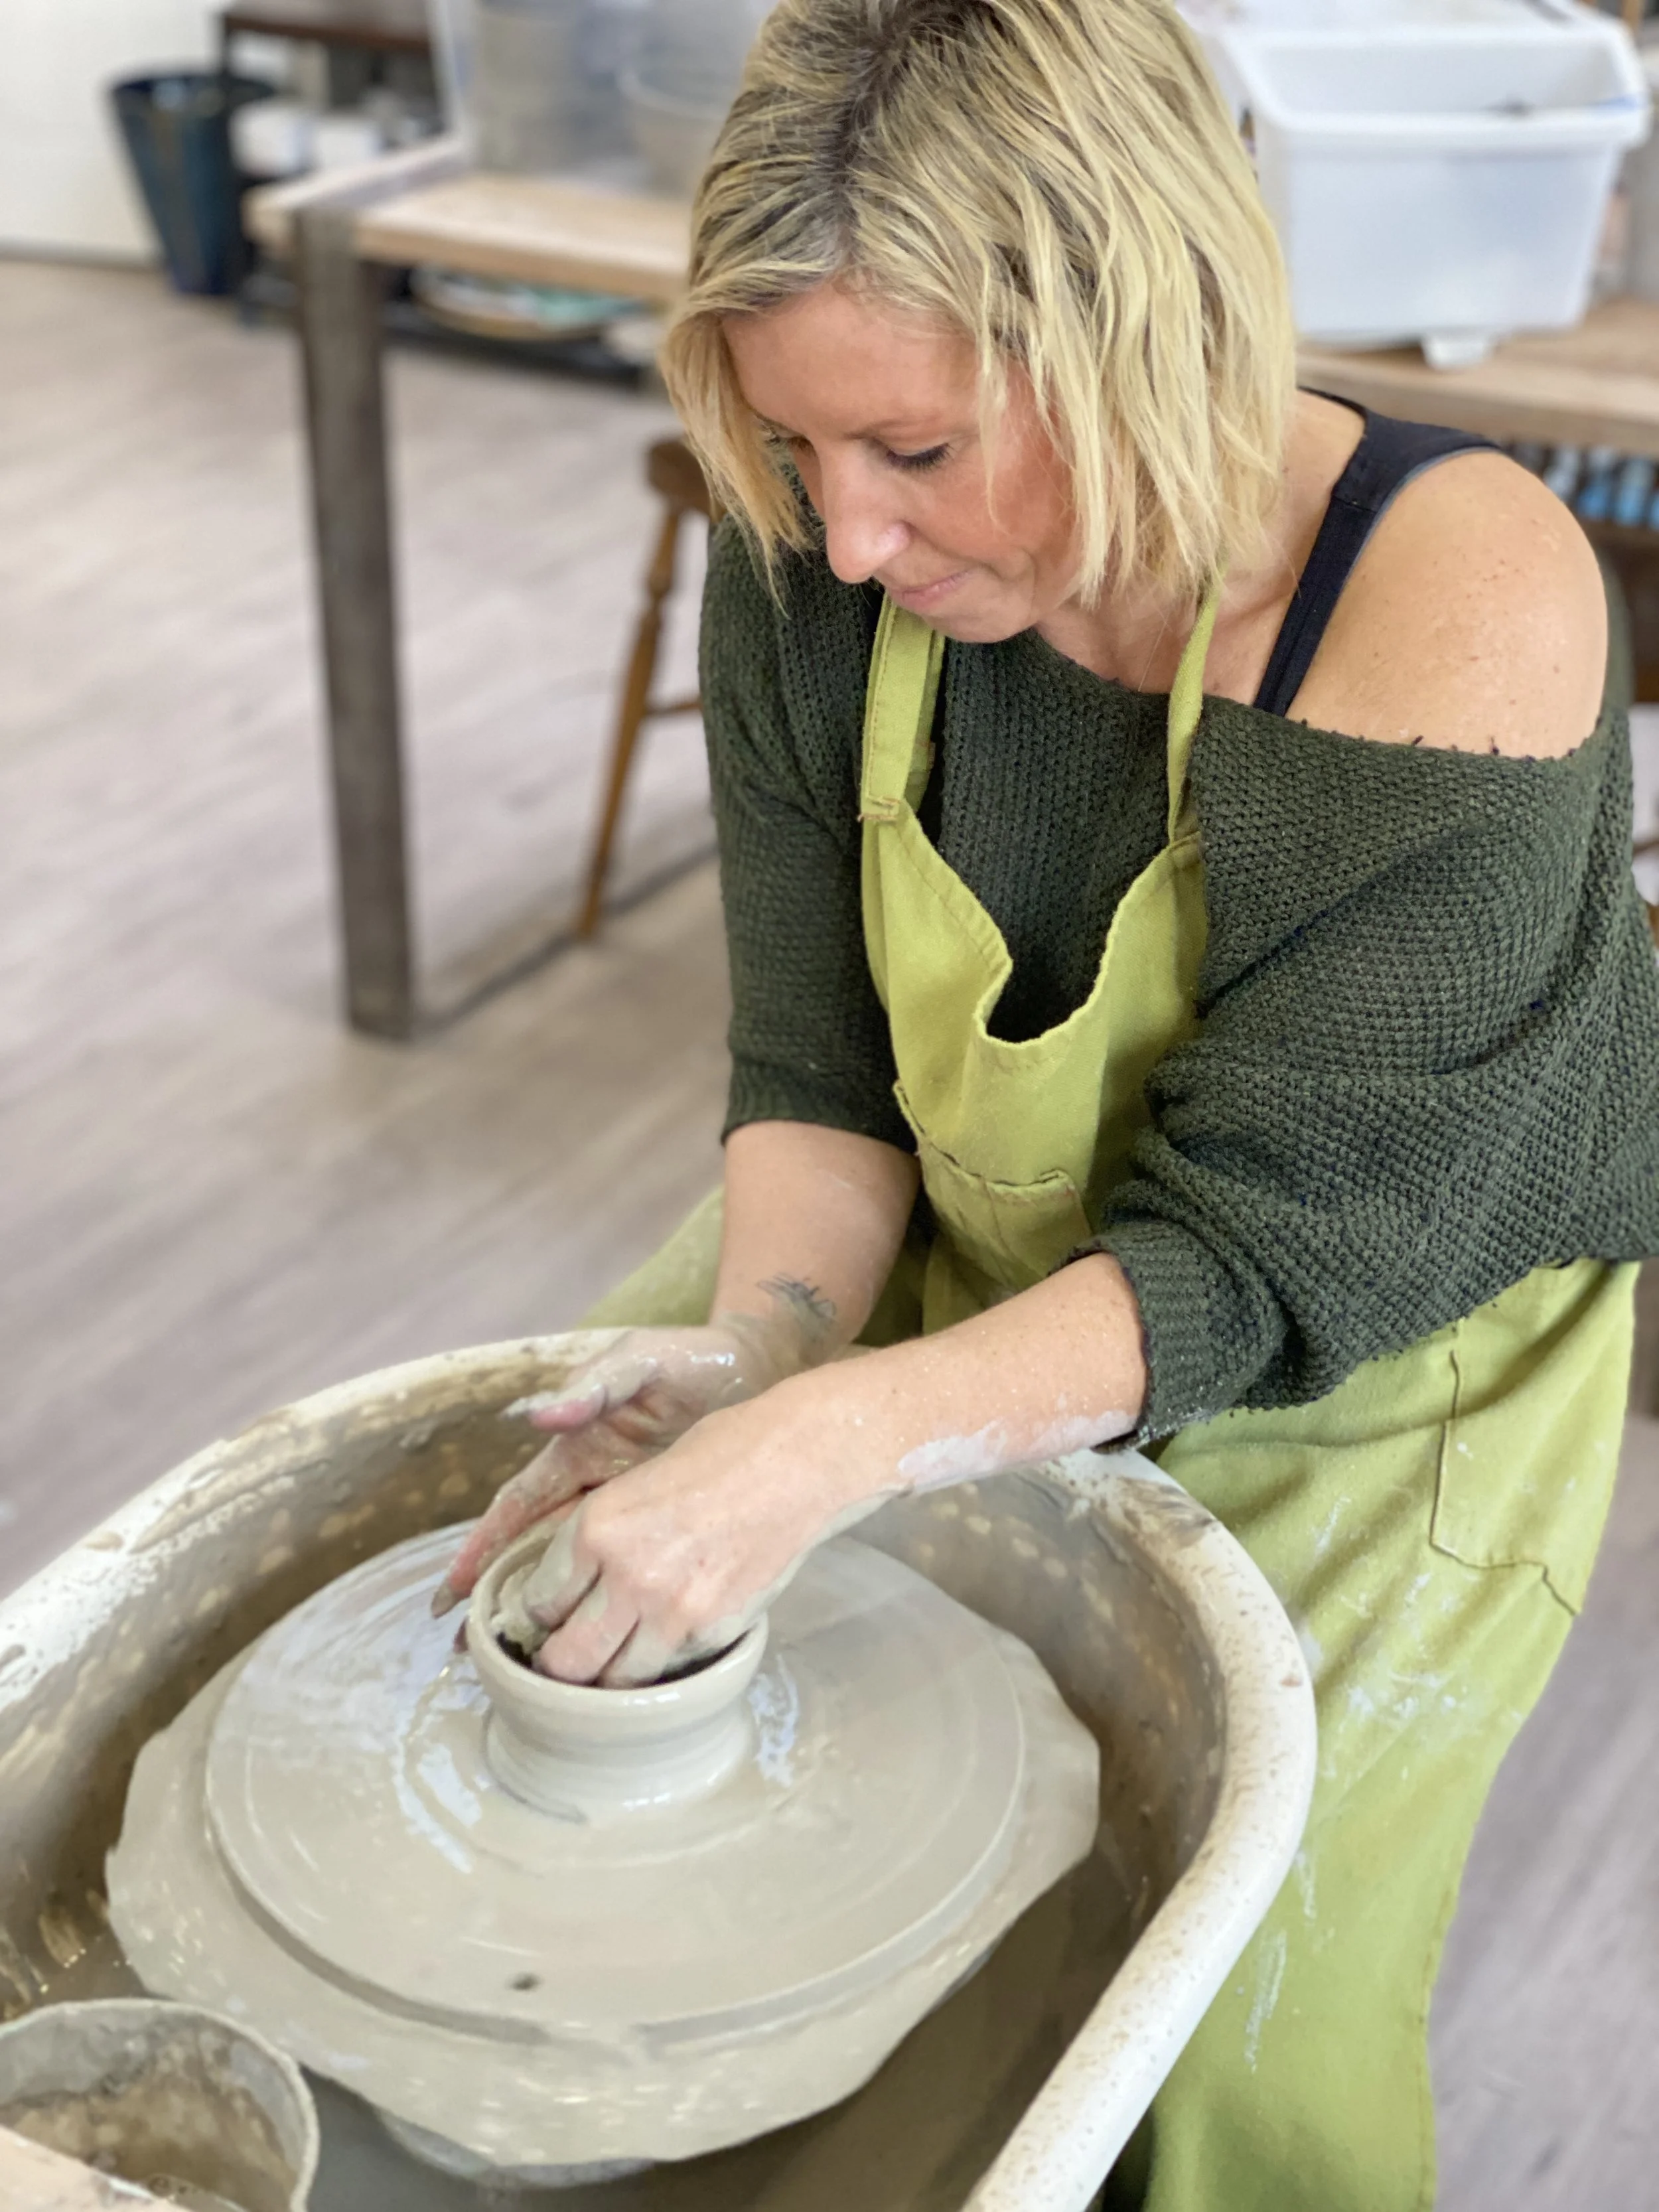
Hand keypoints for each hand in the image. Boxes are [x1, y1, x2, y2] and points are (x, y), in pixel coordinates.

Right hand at [433, 1314, 815, 1615]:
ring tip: (526, 1668)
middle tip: (472, 1650)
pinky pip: (638, 1576)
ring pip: (582, 1576)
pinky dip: (623, 1609)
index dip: (483, 1549)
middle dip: (505, 1598)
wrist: (760, 1372)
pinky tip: (613, 1647)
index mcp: (575, 1456)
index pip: (519, 1510)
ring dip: (555, 1617)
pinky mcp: (672, 1531)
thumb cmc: (690, 1360)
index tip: (451, 1594)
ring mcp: (634, 1517)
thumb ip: (593, 1386)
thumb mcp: (637, 1361)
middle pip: (538, 1554)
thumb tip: (543, 1417)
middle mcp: (596, 1493)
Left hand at [513, 1379, 880, 1686]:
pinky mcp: (711, 1632)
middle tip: (572, 1657)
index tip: (553, 1616)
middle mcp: (625, 1574)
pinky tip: (668, 1638)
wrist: (796, 1466)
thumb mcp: (636, 1482)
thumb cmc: (721, 1456)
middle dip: (562, 1665)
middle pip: (565, 1661)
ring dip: (612, 1675)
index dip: (543, 1613)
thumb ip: (598, 1537)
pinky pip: (668, 1670)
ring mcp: (670, 1611)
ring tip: (617, 1659)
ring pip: (614, 1682)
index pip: (539, 1603)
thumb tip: (568, 1586)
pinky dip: (662, 1663)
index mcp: (595, 1527)